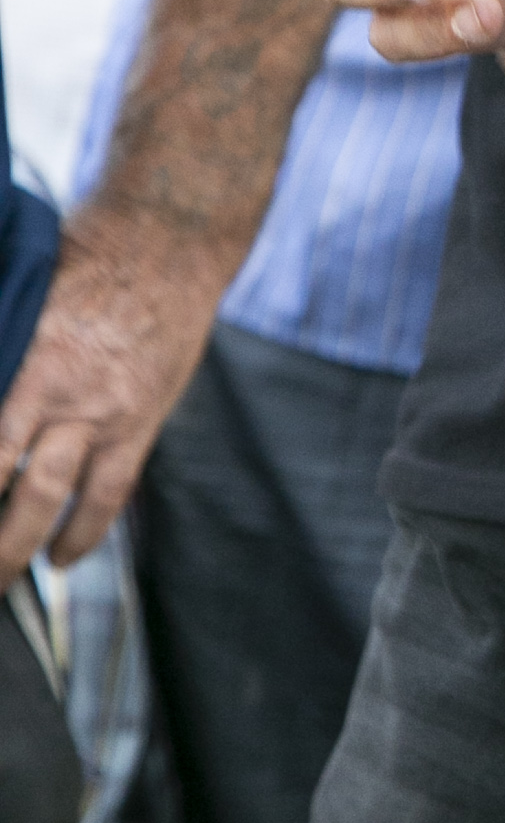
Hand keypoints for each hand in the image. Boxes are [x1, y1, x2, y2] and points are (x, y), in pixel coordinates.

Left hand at [0, 207, 222, 576]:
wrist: (169, 243)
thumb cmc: (89, 255)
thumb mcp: (26, 295)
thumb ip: (5, 353)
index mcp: (30, 359)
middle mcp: (62, 393)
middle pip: (9, 483)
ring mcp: (104, 412)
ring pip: (52, 497)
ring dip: (19, 547)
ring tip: (0, 580)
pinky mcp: (140, 422)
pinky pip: (110, 492)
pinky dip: (83, 531)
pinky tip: (63, 555)